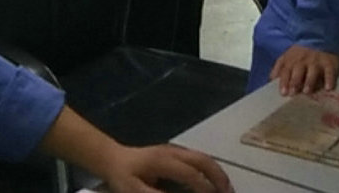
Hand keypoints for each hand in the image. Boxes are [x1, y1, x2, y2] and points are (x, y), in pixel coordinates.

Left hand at [98, 143, 233, 192]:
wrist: (112, 158)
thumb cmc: (123, 176)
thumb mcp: (134, 190)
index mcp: (163, 161)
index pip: (191, 174)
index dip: (204, 188)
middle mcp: (172, 152)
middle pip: (202, 160)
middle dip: (218, 177)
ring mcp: (174, 150)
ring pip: (203, 157)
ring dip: (217, 172)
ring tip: (226, 189)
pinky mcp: (175, 152)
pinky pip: (198, 158)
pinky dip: (210, 168)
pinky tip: (213, 180)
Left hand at [270, 44, 338, 95]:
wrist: (320, 38)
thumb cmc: (301, 53)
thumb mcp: (288, 56)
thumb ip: (279, 68)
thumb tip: (271, 80)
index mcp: (292, 59)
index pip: (286, 70)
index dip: (284, 81)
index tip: (283, 93)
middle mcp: (304, 60)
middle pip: (298, 71)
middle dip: (294, 82)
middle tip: (293, 93)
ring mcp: (317, 61)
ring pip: (313, 72)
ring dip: (309, 82)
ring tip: (307, 91)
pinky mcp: (329, 63)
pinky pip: (330, 72)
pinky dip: (330, 80)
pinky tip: (328, 88)